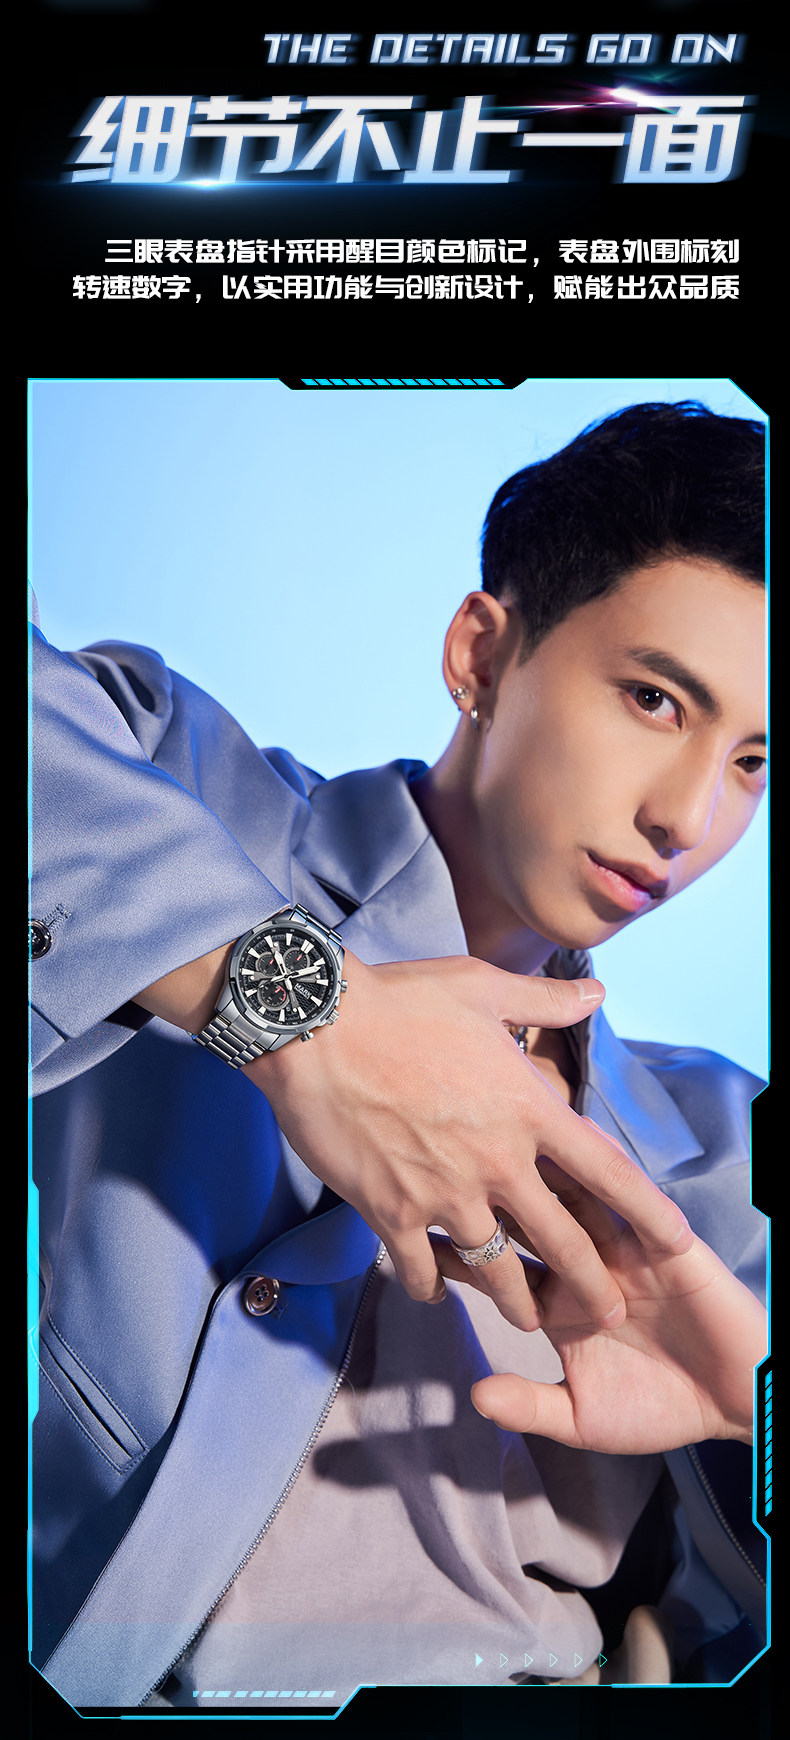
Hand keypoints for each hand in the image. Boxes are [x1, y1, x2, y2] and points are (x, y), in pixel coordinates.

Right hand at [249, 953, 690, 1332]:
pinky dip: (430, 1284)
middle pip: (563, 1243)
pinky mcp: (392, 1213)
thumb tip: (596, 994)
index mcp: (528, 1109)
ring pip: (497, 1273)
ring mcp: (445, 1194)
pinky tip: (434, 1290)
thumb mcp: (481, 987)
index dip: (651, 1212)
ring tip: (527, 1320)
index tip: (678, 1242)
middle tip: (609, 1313)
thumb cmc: (400, 1002)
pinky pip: (421, 1270)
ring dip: (516, 1303)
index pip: (608, 1172)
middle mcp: (497, 1161)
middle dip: (593, 1288)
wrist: (315, 1029)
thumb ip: (544, 1001)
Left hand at [454, 1144, 765, 1448]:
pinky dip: (613, 1178)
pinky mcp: (665, 1241)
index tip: (410, 1226)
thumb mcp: (584, 1418)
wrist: (739, 1401)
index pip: (496, 1265)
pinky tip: (584, 1154)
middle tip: (450, 1156)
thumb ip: (531, 1405)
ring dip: (545, 1167)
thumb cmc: (661, 1409)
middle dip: (491, 1190)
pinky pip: (636, 1201)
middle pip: (526, 1216)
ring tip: (506, 1136)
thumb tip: (474, 1397)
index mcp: (555, 1302)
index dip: (457, 1248)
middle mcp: (582, 1263)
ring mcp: (624, 1247)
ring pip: (575, 1194)